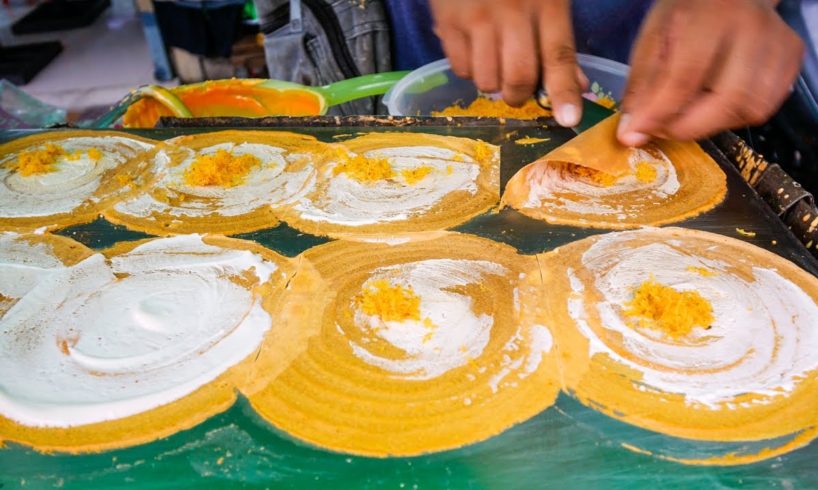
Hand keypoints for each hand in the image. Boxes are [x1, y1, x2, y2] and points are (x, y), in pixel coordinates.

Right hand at [429, 0, 587, 126]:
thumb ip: (559, 40)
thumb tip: (578, 86)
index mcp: (546, 2)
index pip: (559, 56)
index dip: (564, 91)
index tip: (568, 119)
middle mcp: (512, 12)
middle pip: (520, 77)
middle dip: (519, 96)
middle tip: (517, 91)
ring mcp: (477, 18)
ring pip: (487, 80)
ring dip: (492, 84)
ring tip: (492, 63)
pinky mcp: (448, 23)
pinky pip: (461, 69)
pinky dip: (468, 70)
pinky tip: (473, 50)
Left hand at [618, 0, 803, 145]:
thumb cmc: (686, 15)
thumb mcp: (652, 39)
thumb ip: (641, 85)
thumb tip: (632, 132)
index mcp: (712, 16)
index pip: (686, 77)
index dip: (658, 113)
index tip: (635, 135)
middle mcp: (753, 28)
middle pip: (728, 99)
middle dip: (687, 127)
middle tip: (661, 129)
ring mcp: (778, 43)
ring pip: (750, 109)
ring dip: (711, 124)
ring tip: (687, 113)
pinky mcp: (790, 58)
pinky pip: (765, 107)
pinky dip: (734, 117)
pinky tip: (714, 104)